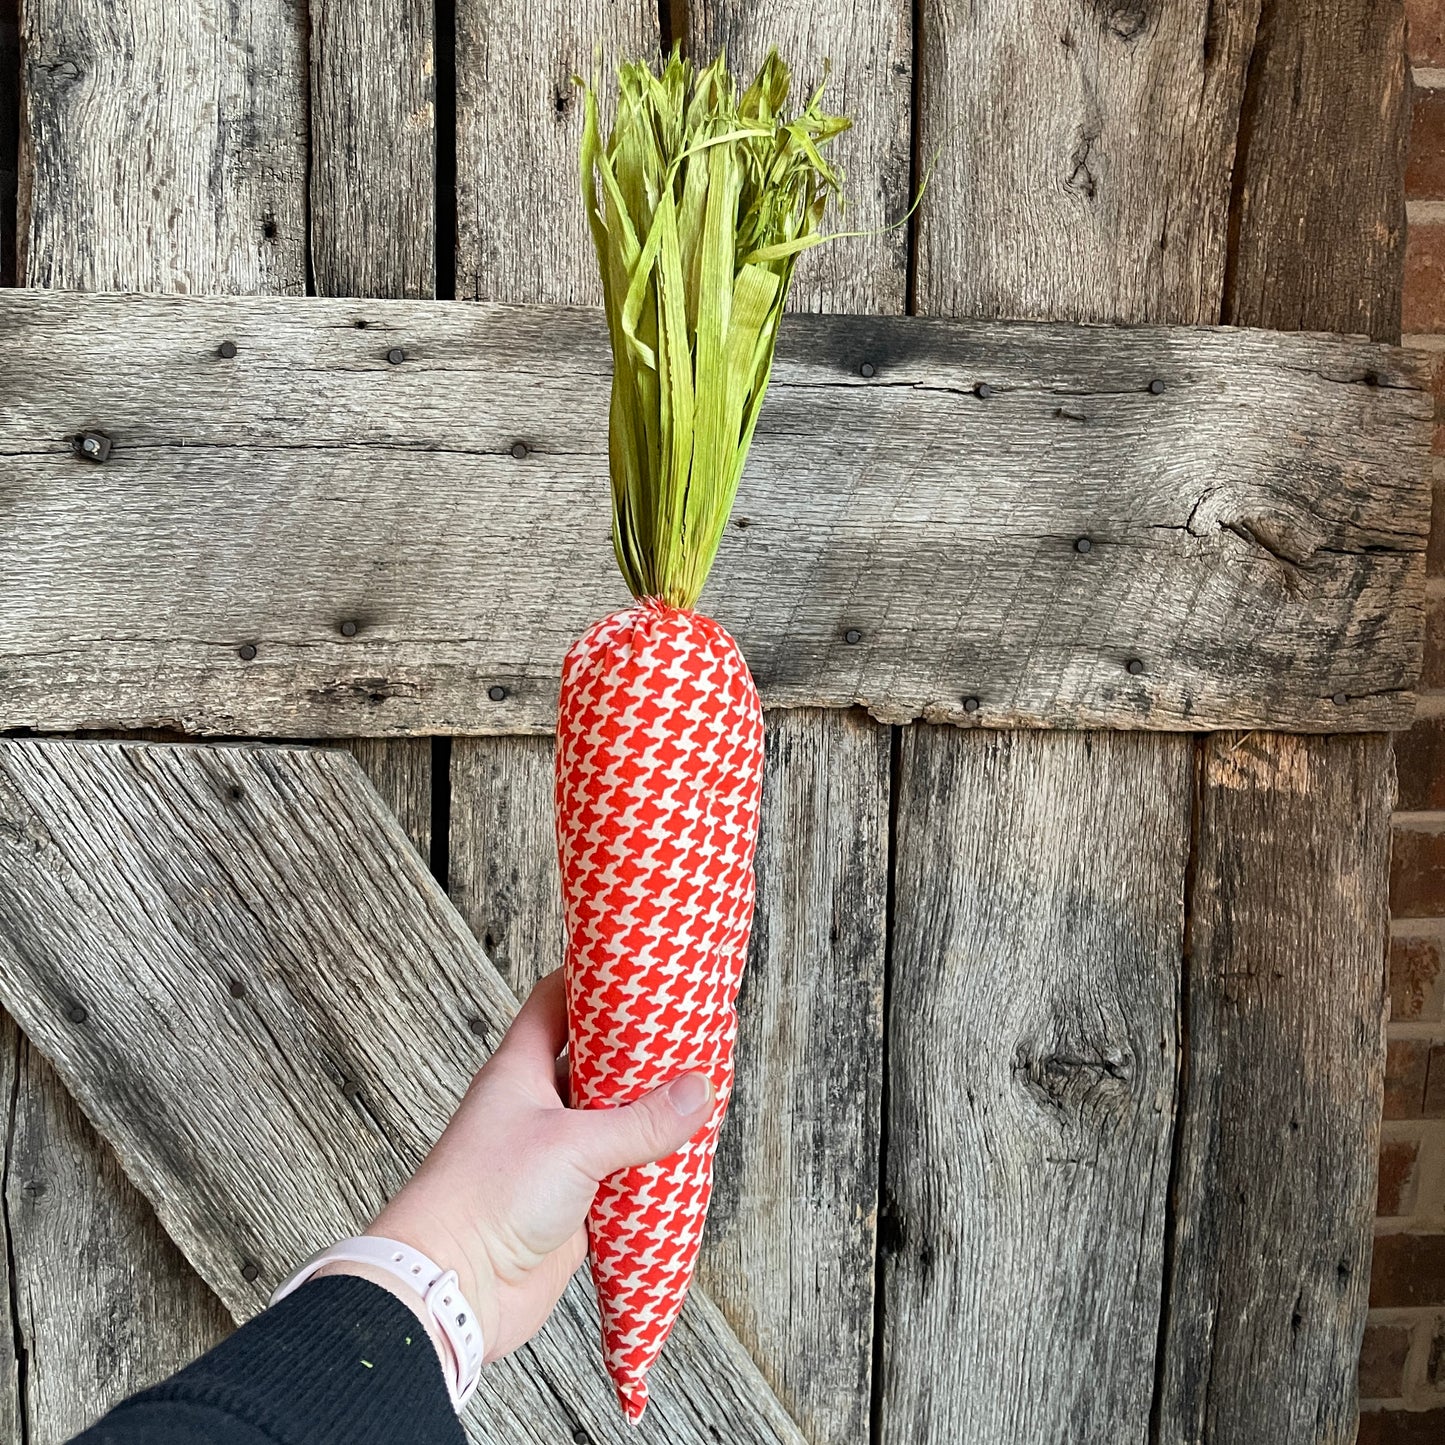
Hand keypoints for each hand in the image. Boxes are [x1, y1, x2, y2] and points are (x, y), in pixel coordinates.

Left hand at [323, 969, 714, 1365]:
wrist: (452, 1288)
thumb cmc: (485, 1197)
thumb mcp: (573, 1144)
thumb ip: (640, 1121)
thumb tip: (698, 1092)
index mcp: (519, 1070)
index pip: (555, 1002)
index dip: (591, 977)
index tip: (636, 962)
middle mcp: (536, 1107)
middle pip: (593, 1062)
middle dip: (637, 1049)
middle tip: (686, 1030)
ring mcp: (553, 1157)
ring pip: (610, 1121)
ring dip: (648, 1112)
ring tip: (698, 1090)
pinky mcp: (569, 1205)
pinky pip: (618, 1176)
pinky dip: (648, 1167)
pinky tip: (682, 1158)